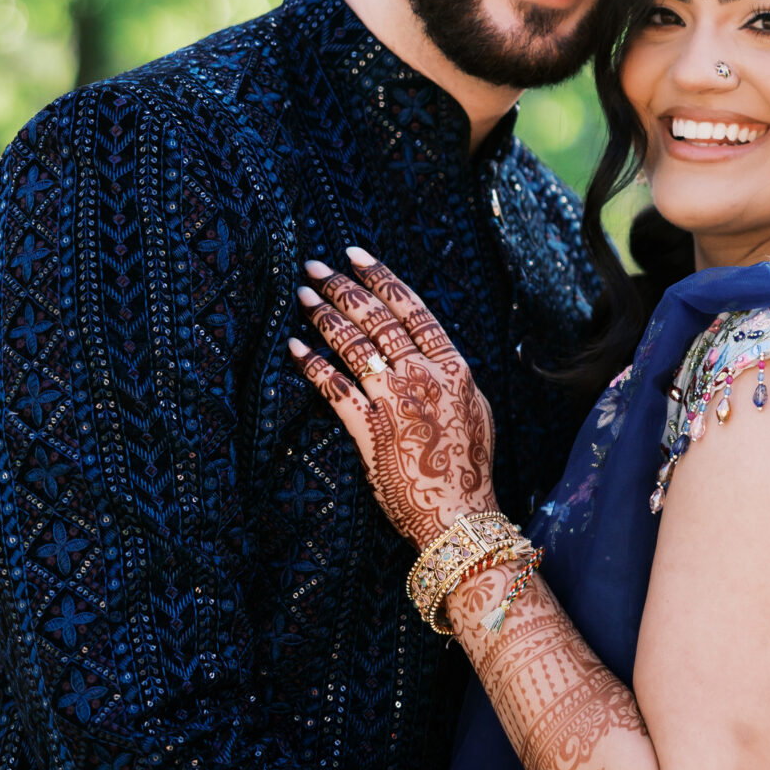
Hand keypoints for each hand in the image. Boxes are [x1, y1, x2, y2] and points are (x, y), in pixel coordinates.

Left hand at [289, 247, 497, 548]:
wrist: (458, 515)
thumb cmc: (466, 466)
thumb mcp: (473, 409)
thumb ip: (449, 375)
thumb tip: (427, 351)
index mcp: (452, 366)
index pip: (411, 309)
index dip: (381, 277)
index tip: (356, 255)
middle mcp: (423, 376)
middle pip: (376, 319)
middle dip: (342, 288)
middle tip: (315, 267)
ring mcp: (395, 401)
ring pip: (352, 345)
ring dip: (324, 316)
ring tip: (303, 296)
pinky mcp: (368, 429)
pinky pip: (333, 387)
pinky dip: (312, 364)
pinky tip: (295, 347)